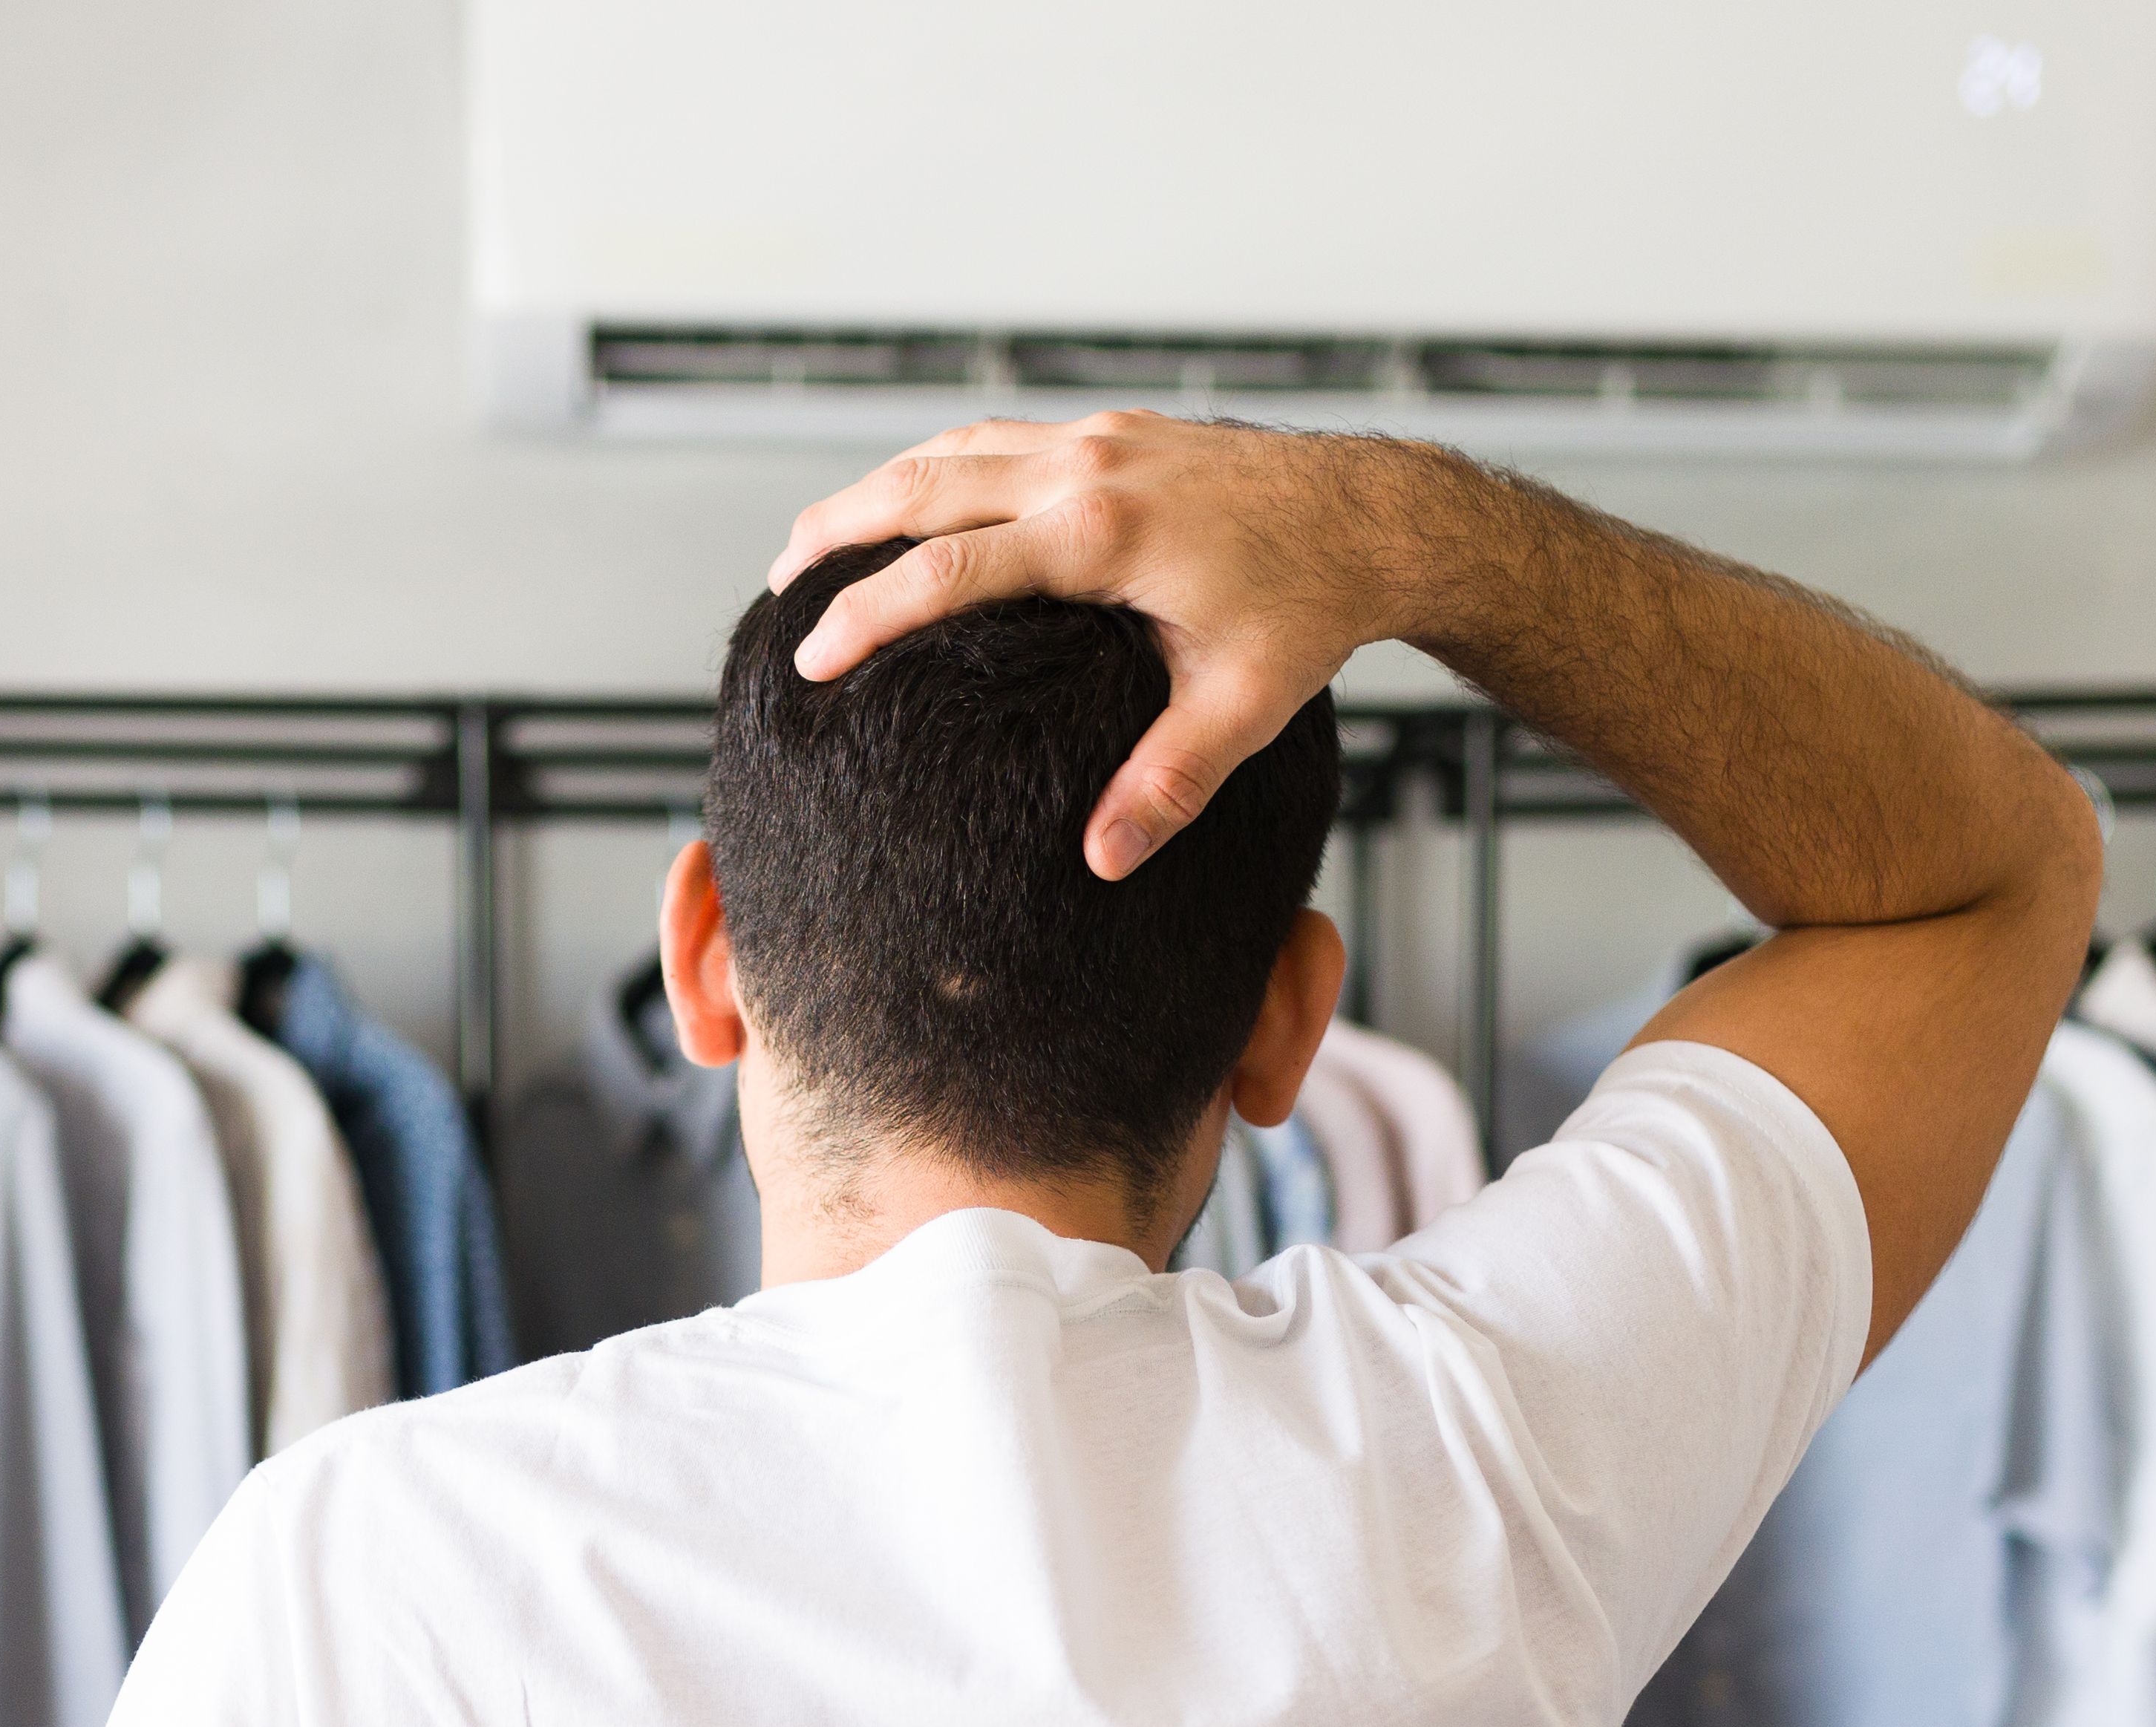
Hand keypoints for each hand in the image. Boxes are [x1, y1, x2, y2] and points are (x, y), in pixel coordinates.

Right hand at [765, 412, 1438, 878]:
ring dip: (876, 491)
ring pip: (951, 449)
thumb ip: (1167, 785)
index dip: (866, 613)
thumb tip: (1100, 863)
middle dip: (835, 531)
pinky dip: (938, 469)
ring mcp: (1097, 440)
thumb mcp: (1244, 708)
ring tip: (816, 542)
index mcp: (1102, 533)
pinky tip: (915, 506)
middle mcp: (1086, 468)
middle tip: (776, 587)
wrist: (1379, 517)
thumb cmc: (1313, 609)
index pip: (947, 570)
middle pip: (920, 485)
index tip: (808, 658)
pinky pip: (996, 440)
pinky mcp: (1114, 434)